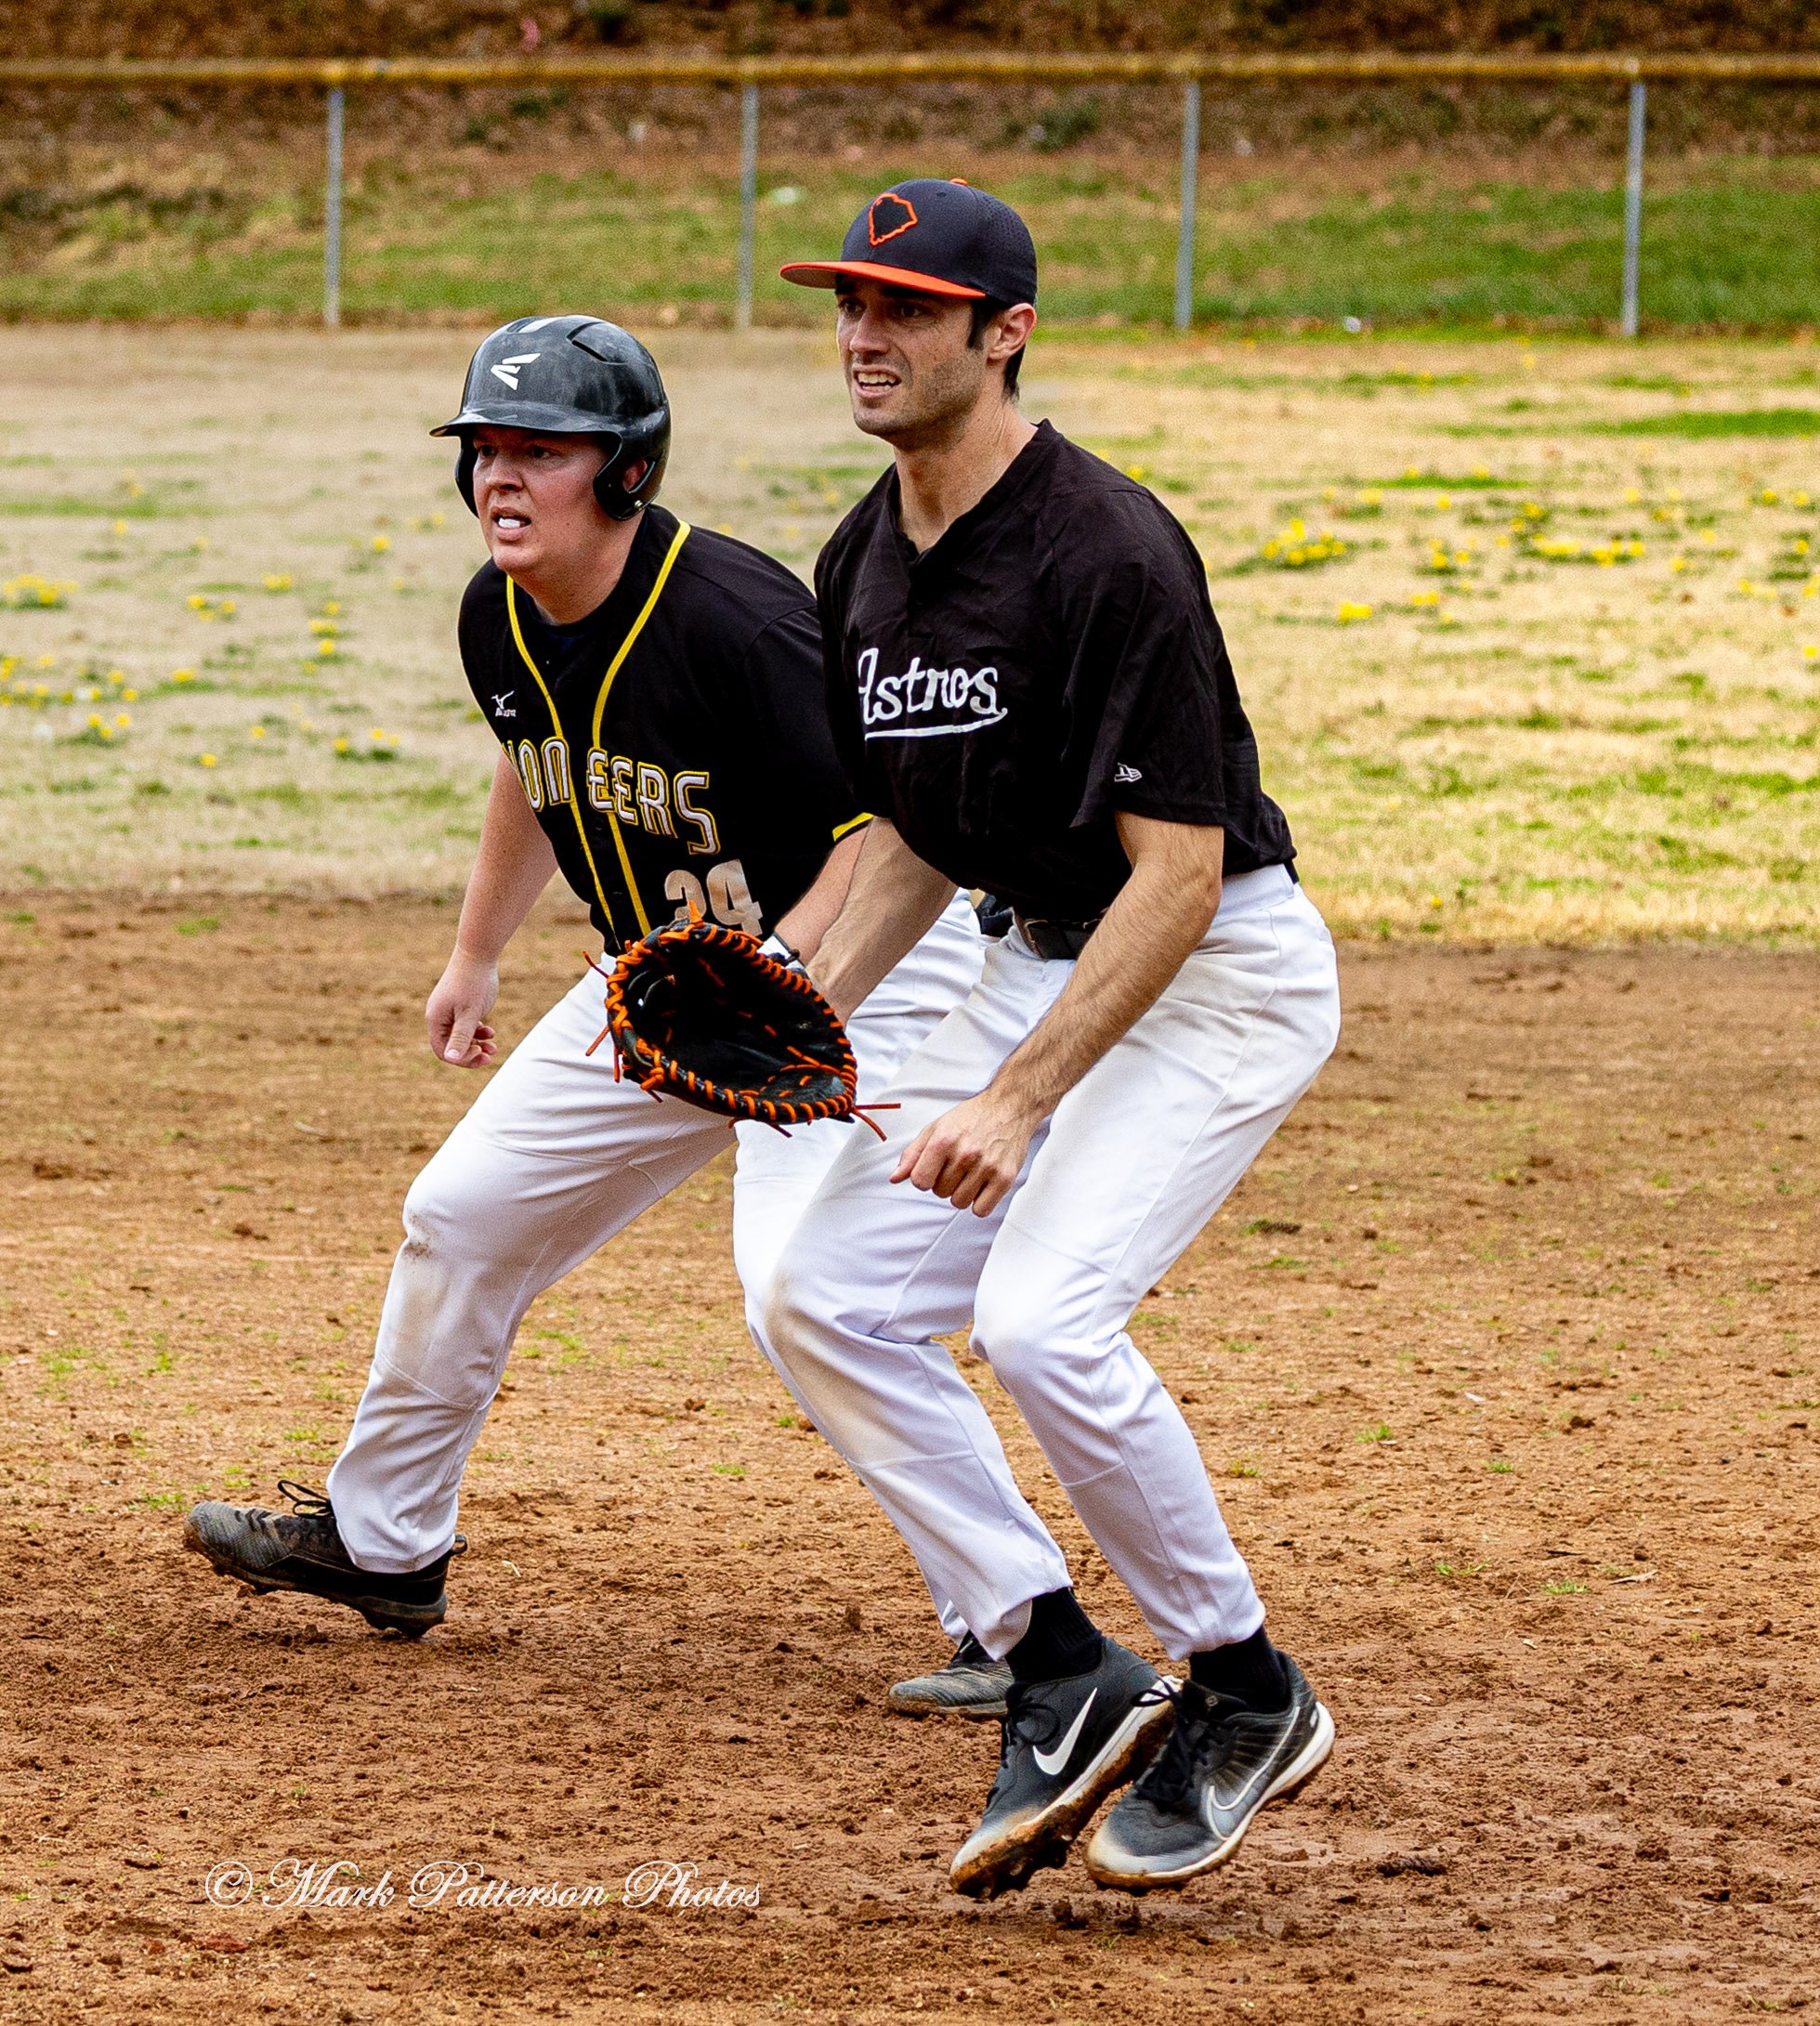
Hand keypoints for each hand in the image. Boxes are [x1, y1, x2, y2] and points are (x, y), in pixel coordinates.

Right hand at [425, 949, 499, 1067]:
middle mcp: (439, 1016)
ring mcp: (449, 1010)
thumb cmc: (473, 984)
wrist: (477, 955)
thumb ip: (461, 1037)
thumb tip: (451, 1058)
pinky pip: (466, 1025)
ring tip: (494, 1046)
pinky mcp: (459, 1005)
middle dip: (471, 1053)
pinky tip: (491, 1032)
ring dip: (476, 1044)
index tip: (480, 1055)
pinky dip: (478, 1031)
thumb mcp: (469, 1014)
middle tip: (490, 1055)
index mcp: (435, 1020)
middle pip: (451, 1046)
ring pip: (460, 1036)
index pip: (443, 1051)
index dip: (461, 1058)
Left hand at [891, 1087, 1039, 1217]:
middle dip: (945, 1182)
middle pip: (940, 1192)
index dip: (924, 1177)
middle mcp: (965, 1154)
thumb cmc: (972, 1118)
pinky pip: (981, 1210)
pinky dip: (979, 1202)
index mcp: (944, 1140)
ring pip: (959, 1203)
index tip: (934, 1169)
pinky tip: (982, 1184)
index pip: (920, 1181)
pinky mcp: (1005, 1178)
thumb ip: (913, 1154)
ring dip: (962, 1192)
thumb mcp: (936, 1128)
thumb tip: (895, 1178)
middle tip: (957, 1165)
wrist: (1009, 1107)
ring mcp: (986, 1167)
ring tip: (970, 1173)